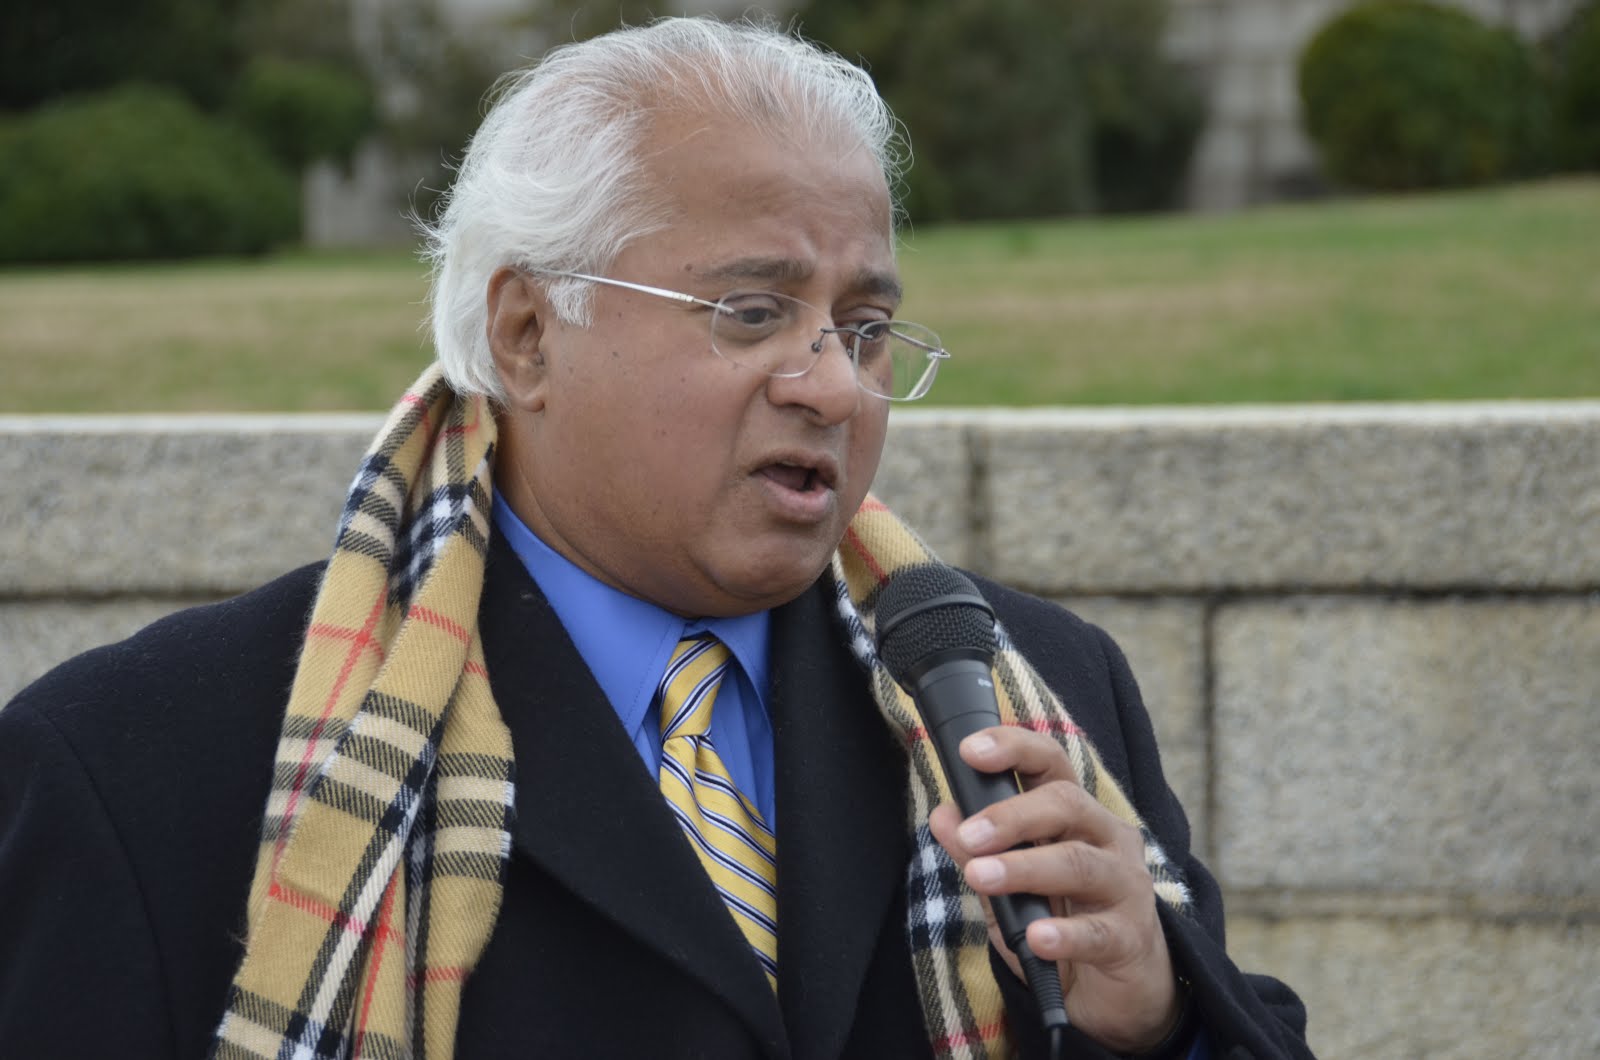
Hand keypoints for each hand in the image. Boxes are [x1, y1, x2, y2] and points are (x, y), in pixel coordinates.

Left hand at [927, 726, 1181, 1053]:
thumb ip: (978, 853)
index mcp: (1075, 815)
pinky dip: (1064, 934)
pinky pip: (1098, 932)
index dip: (1013, 748)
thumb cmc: (1060, 921)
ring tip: (981, 877)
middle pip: (1066, 804)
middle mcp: (1106, 838)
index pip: (1050, 763)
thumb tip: (943, 816)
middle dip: (1011, 815)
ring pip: (1078, 864)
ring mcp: (1125, 886)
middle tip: (968, 836)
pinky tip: (1036, 938)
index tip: (971, 751)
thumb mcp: (1009, 886)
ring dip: (1024, 868)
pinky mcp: (1131, 937)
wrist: (1116, 988)